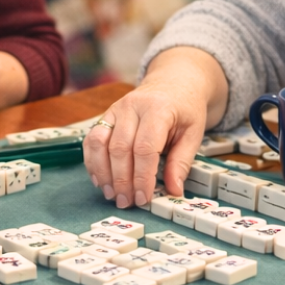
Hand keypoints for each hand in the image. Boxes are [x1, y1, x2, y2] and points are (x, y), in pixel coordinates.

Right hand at [83, 61, 213, 208]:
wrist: (173, 83)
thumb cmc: (185, 109)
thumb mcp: (193, 133)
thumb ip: (182, 162)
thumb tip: (173, 190)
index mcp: (157, 109)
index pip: (144, 147)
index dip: (142, 176)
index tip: (144, 198)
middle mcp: (132, 106)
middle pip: (119, 148)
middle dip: (121, 180)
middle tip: (127, 202)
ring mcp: (115, 110)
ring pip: (99, 143)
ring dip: (103, 173)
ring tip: (112, 194)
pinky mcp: (105, 115)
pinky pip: (91, 139)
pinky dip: (92, 162)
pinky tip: (100, 180)